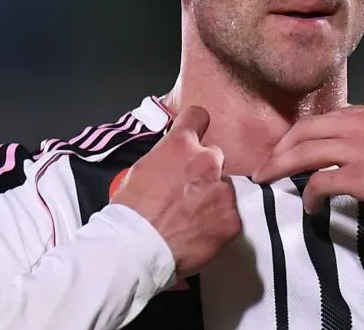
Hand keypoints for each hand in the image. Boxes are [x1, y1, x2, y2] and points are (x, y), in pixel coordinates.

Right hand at [111, 106, 240, 276]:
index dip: (195, 125)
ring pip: (225, 188)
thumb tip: (172, 161)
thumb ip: (166, 158)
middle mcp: (208, 161)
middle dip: (205, 171)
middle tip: (189, 191)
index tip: (195, 135)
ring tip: (192, 218)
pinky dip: (219, 223)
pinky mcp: (233, 218)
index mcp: (181, 145)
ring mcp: (224, 190)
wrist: (137, 248)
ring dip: (213, 198)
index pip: (199, 116)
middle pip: (215, 156)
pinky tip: (200, 233)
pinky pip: (230, 216)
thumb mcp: (141, 170)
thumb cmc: (130, 211)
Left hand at [252, 101, 363, 214]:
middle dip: (281, 146)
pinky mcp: (358, 176)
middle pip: (306, 129)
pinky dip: (309, 194)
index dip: (307, 132)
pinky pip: (320, 182)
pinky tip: (309, 207)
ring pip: (304, 151)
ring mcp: (357, 148)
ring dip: (280, 166)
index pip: (330, 117)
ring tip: (269, 181)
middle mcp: (361, 123)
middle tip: (267, 163)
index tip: (295, 145)